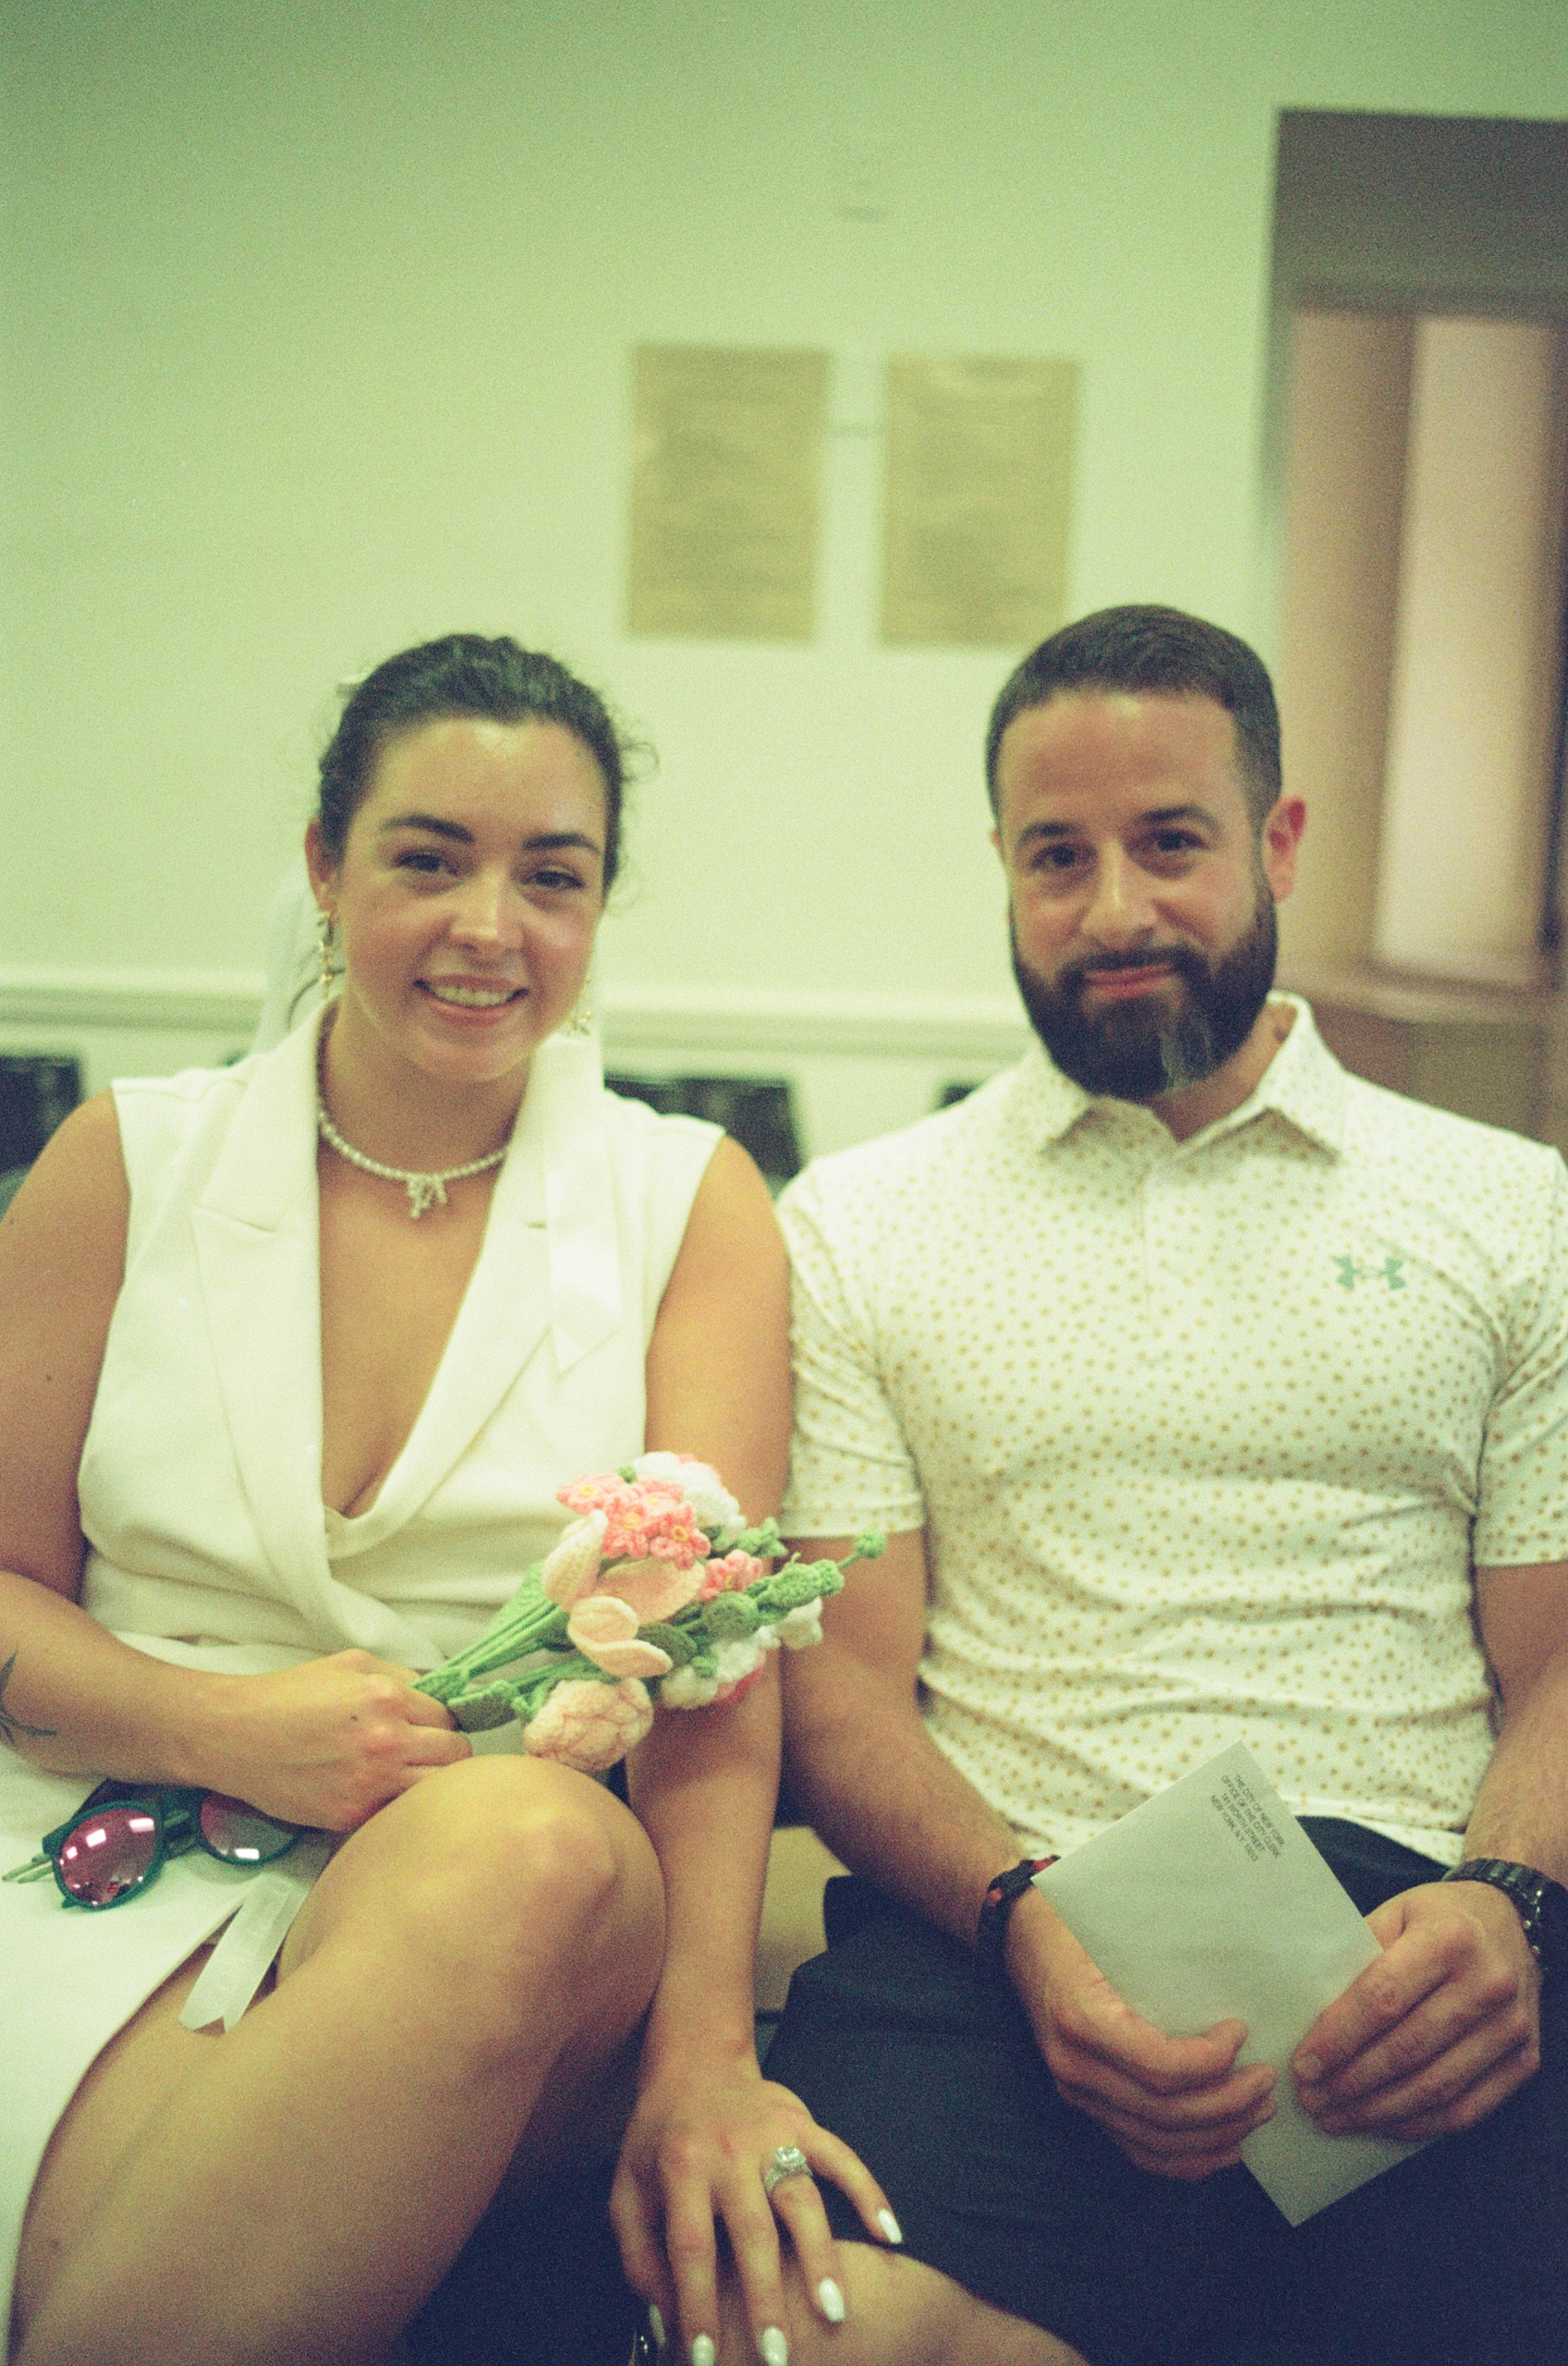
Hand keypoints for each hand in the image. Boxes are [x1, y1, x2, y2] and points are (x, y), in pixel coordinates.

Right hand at [189, 1649, 470, 1830]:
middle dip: (447, 1753)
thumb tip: (435, 1695)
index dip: (442, 1722)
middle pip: (456, 1756)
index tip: (431, 1728)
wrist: (234, 1735)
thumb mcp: (350, 1664)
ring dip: (431, 1784)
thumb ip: (400, 1677)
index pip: (449, 1717)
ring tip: (408, 1776)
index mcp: (388, 1698)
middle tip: (427, 1754)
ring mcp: (370, 1783)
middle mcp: (386, 1741)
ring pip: (437, 1792)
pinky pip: (397, 1814)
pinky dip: (396, 1806)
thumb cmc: (287, 1695)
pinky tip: (379, 1793)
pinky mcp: (351, 1816)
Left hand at [610, 2051, 897, 2361]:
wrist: (694, 2061)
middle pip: (752, 2232)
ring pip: (802, 2199)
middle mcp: (727, 2149)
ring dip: (819, 2258)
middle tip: (778, 2356)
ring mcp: (770, 2133)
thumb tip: (665, 2322)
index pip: (689, 2248)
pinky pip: (842, 2158)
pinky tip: (889, 2235)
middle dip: (766, 2299)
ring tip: (833, 2313)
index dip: (697, 2306)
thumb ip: (639, 2257)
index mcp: (679, 2166)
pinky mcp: (803, 2121)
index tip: (707, 2359)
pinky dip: (868, 2193)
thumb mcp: (627, 2192)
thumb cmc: (658, 2141)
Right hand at [1008, 1890, 1275, 2178]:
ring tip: (1257, 2111)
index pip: (1160, 2068)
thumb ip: (1165, 1960)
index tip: (1241, 2033)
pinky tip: (1225, 2145)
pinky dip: (1187, 2158)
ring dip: (1217, 2135)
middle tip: (1266, 2081)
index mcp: (1082, 2018)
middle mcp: (1074, 2067)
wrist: (1019, 1937)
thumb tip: (1237, 1979)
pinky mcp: (1083, 2104)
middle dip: (1229, 2105)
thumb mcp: (1114, 1932)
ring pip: (1158, 2142)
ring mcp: (1075, 2092)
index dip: (1212, 2062)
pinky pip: (1139, 2150)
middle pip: (1165, 2114)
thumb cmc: (1072, 1924)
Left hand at [1292, 1880, 1541, 2141]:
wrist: (1510, 1921)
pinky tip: (1384, 2123)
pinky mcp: (1525, 2060)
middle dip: (1351, 2082)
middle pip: (1407, 2050)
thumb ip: (1358, 1959)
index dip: (1339, 2038)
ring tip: (1337, 2117)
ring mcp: (1511, 2027)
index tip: (1304, 2065)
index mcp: (1448, 1938)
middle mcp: (1487, 1984)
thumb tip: (1311, 2018)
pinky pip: (1467, 2109)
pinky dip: (1420, 2124)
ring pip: (1435, 2088)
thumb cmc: (1439, 1917)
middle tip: (1311, 2099)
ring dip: (1378, 2111)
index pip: (1382, 1999)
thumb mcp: (1394, 1914)